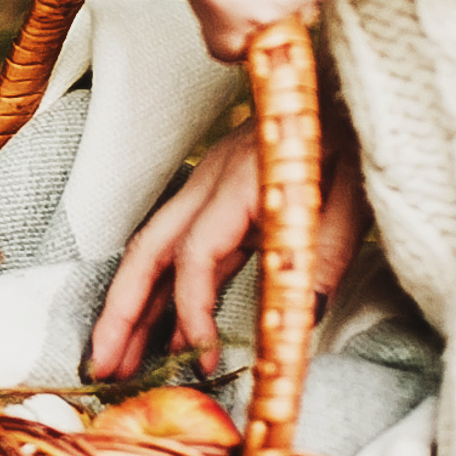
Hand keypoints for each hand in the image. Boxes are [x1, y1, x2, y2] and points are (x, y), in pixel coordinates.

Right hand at [87, 114, 365, 380]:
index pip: (196, 255)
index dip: (192, 310)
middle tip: (101, 366)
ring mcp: (208, 188)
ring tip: (114, 361)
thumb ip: (328, 250)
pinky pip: (180, 250)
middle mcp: (211, 183)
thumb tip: (303, 313)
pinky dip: (164, 292)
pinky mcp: (219, 199)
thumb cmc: (352, 138)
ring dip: (130, 307)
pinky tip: (162, 334)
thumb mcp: (354, 193)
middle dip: (119, 311)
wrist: (344, 90)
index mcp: (242, 181)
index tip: (203, 357)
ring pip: (153, 251)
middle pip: (147, 250)